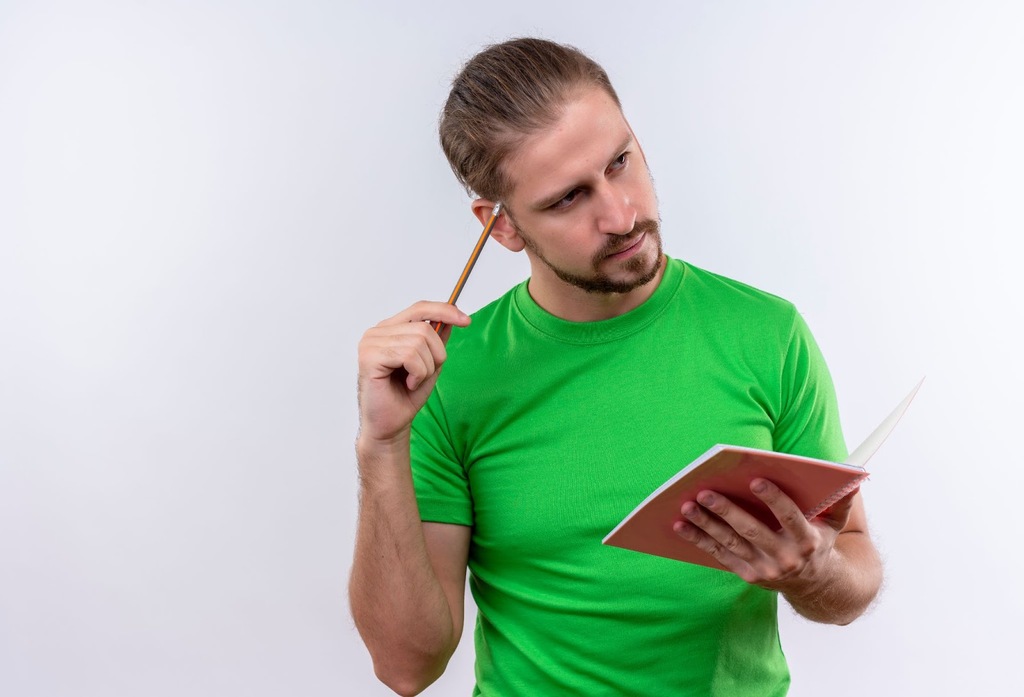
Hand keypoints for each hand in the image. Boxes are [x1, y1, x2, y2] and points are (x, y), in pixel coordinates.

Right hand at [357, 301, 470, 444]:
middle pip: (424, 327)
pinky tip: (408, 384)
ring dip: (426, 367)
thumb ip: (436, 341)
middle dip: (436, 354)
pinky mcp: (369, 357)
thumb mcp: (430, 364)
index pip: (419, 308)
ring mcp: (370, 343)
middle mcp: (377, 332)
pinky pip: (409, 355)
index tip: (466, 321)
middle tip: (425, 375)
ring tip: (414, 381)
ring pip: (419, 341)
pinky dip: (418, 373)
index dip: (445, 311)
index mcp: (389, 330)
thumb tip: (451, 320)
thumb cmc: (405, 397)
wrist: (390, 425)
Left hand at [672, 479, 858, 593]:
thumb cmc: (820, 543)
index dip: (774, 499)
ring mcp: (764, 569)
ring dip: (706, 524)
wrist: (817, 587)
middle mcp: (785, 558)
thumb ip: (841, 501)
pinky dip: (699, 540)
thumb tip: (852, 477)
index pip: (789, 517)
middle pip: (752, 531)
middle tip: (704, 492)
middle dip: (727, 510)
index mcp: (807, 541)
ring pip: (730, 543)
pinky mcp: (748, 575)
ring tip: (686, 505)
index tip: (755, 479)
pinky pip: (719, 556)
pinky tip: (681, 525)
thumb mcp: (835, 525)